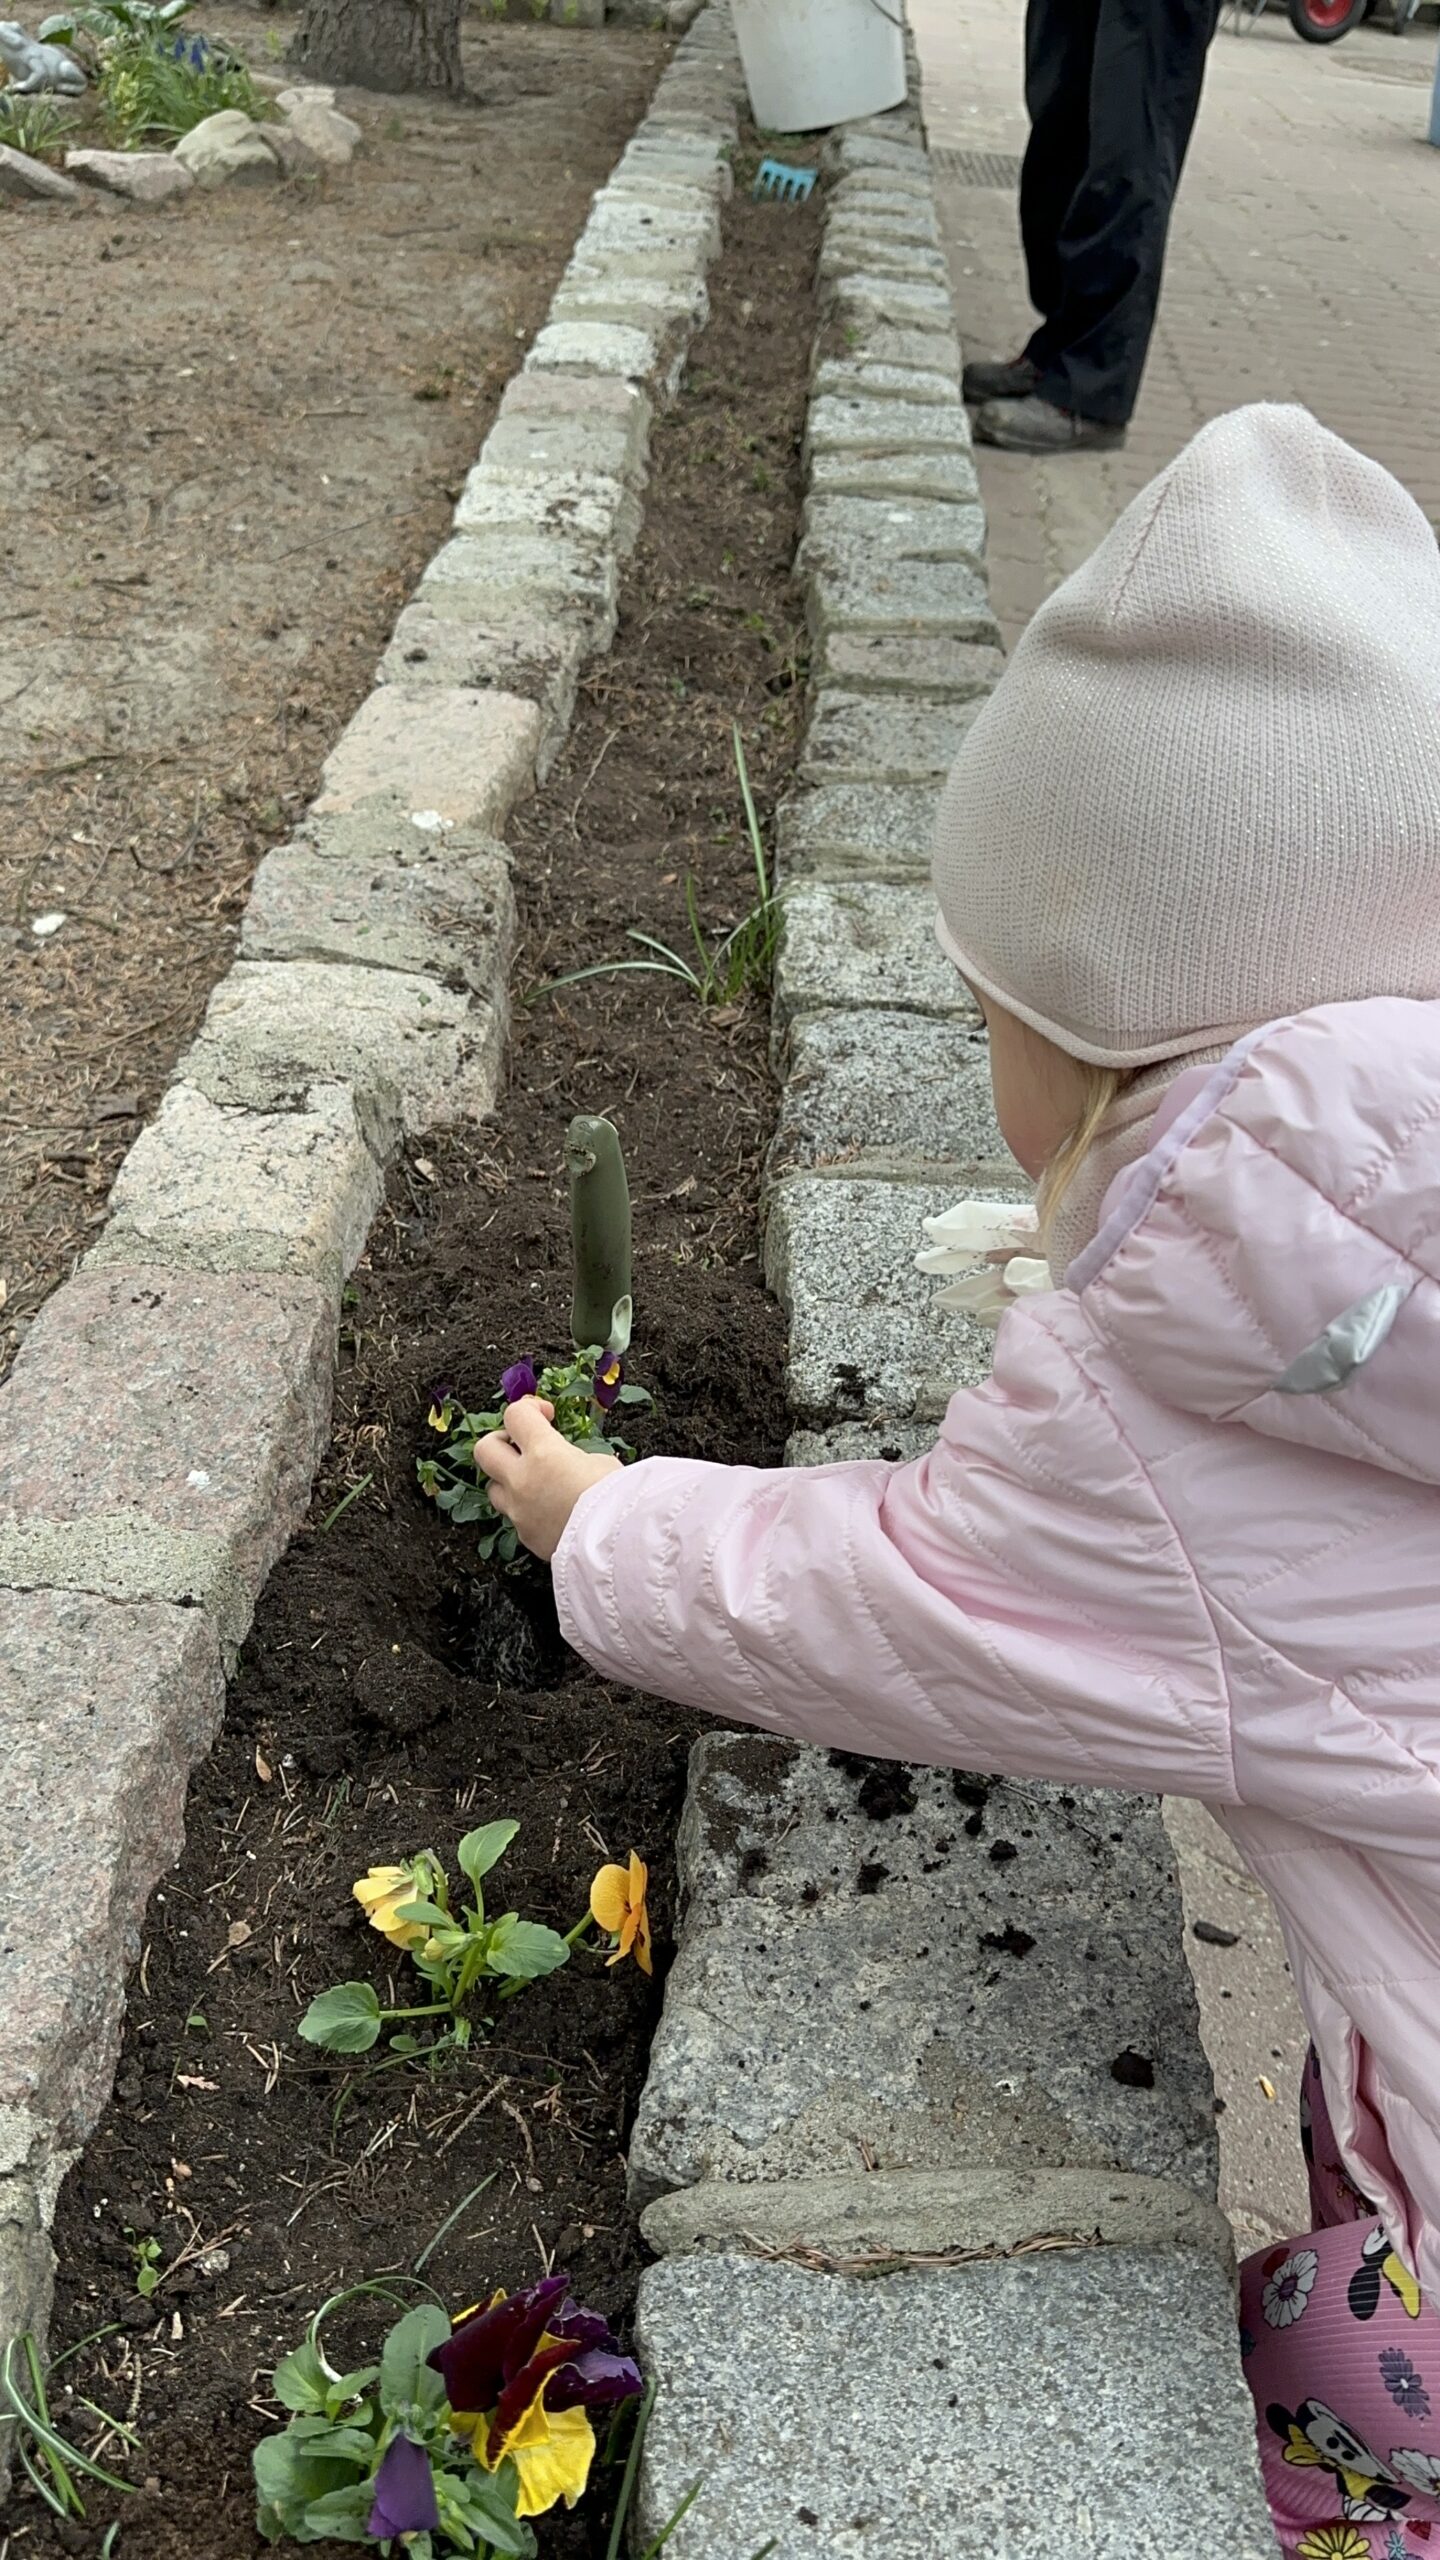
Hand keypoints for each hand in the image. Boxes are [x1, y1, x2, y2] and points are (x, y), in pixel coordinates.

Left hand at [478, 1396, 621, 1562]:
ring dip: (508, 1480)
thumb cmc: (618, 1502)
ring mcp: (519, 1512)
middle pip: (484, 1449)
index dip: (529, 1408)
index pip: (516, 1415)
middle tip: (523, 1445)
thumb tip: (568, 1460)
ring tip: (536, 1482)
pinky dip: (527, 1511)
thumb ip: (573, 1456)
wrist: (619, 1549)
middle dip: (501, 1442)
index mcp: (544, 1454)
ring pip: (493, 1488)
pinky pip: (515, 1518)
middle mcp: (522, 1481)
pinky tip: (551, 1511)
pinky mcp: (526, 1537)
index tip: (545, 1415)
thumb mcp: (602, 1463)